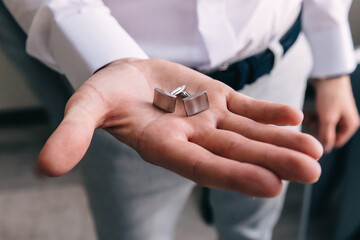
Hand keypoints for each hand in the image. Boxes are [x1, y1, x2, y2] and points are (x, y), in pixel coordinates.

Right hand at [37, 58, 322, 196]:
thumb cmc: (106, 92)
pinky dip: (270, 111)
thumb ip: (72, 134)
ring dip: (280, 139)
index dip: (232, 175)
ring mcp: (208, 119)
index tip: (271, 184)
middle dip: (272, 161)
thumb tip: (45, 166)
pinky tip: (294, 115)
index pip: (201, 166)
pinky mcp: (217, 99)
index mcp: (163, 146)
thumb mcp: (85, 106)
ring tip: (315, 148)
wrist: (127, 76)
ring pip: (248, 132)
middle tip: (312, 170)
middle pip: (235, 153)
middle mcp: (192, 138)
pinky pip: (247, 107)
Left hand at [311, 75, 359, 152]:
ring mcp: (338, 116)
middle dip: (317, 129)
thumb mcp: (328, 118)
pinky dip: (313, 116)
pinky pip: (320, 119)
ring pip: (322, 127)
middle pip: (328, 135)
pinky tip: (307, 111)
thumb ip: (326, 135)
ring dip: (313, 122)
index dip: (323, 140)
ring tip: (308, 114)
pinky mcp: (330, 110)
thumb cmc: (330, 96)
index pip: (336, 143)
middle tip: (310, 120)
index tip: (312, 133)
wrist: (329, 76)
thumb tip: (325, 151)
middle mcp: (346, 122)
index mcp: (350, 125)